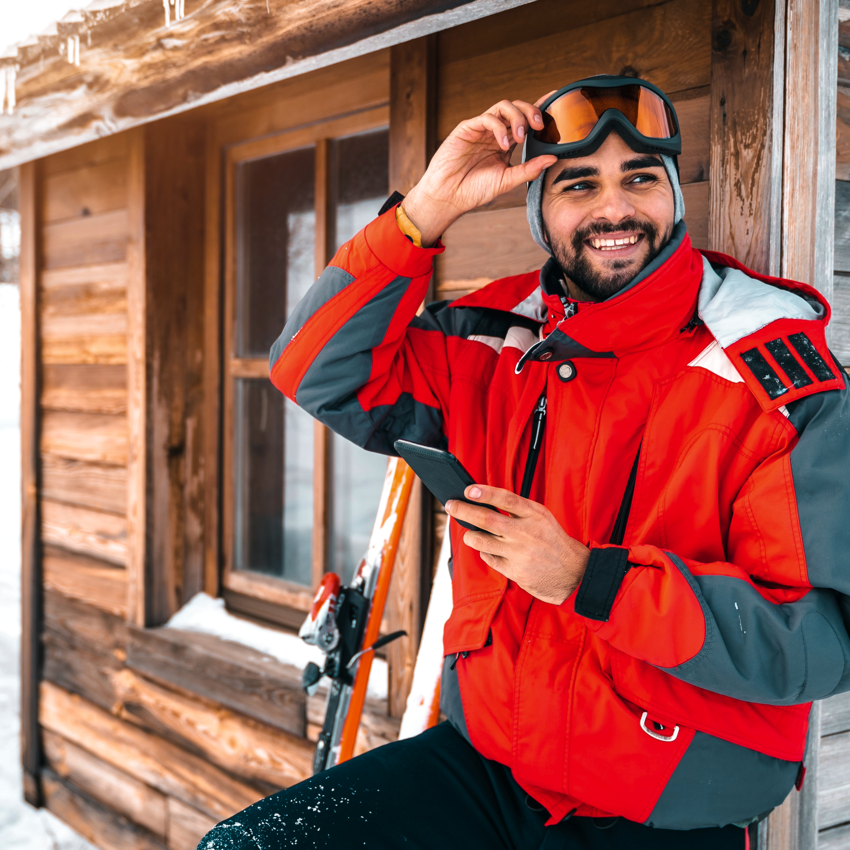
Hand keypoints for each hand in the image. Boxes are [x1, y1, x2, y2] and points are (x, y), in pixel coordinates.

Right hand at [402, 98, 557, 245]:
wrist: (449, 196)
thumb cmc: (474, 190)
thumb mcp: (507, 180)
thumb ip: (529, 169)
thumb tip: (552, 159)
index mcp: (505, 143)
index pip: (525, 120)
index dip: (539, 109)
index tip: (555, 103)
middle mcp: (494, 132)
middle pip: (517, 108)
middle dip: (531, 111)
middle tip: (539, 126)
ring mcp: (481, 129)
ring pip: (503, 107)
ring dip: (516, 117)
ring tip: (520, 137)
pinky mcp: (467, 128)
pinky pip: (486, 118)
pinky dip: (498, 128)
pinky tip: (502, 144)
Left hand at [446, 485, 589, 604]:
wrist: (574, 572)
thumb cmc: (552, 540)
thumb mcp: (541, 517)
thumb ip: (517, 508)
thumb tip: (484, 500)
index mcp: (534, 515)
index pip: (506, 499)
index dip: (485, 493)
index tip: (468, 490)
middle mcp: (526, 533)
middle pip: (487, 520)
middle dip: (464, 511)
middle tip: (451, 505)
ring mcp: (519, 553)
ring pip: (481, 541)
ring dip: (470, 535)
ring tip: (469, 532)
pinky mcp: (515, 571)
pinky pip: (488, 558)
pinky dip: (484, 552)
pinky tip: (489, 549)